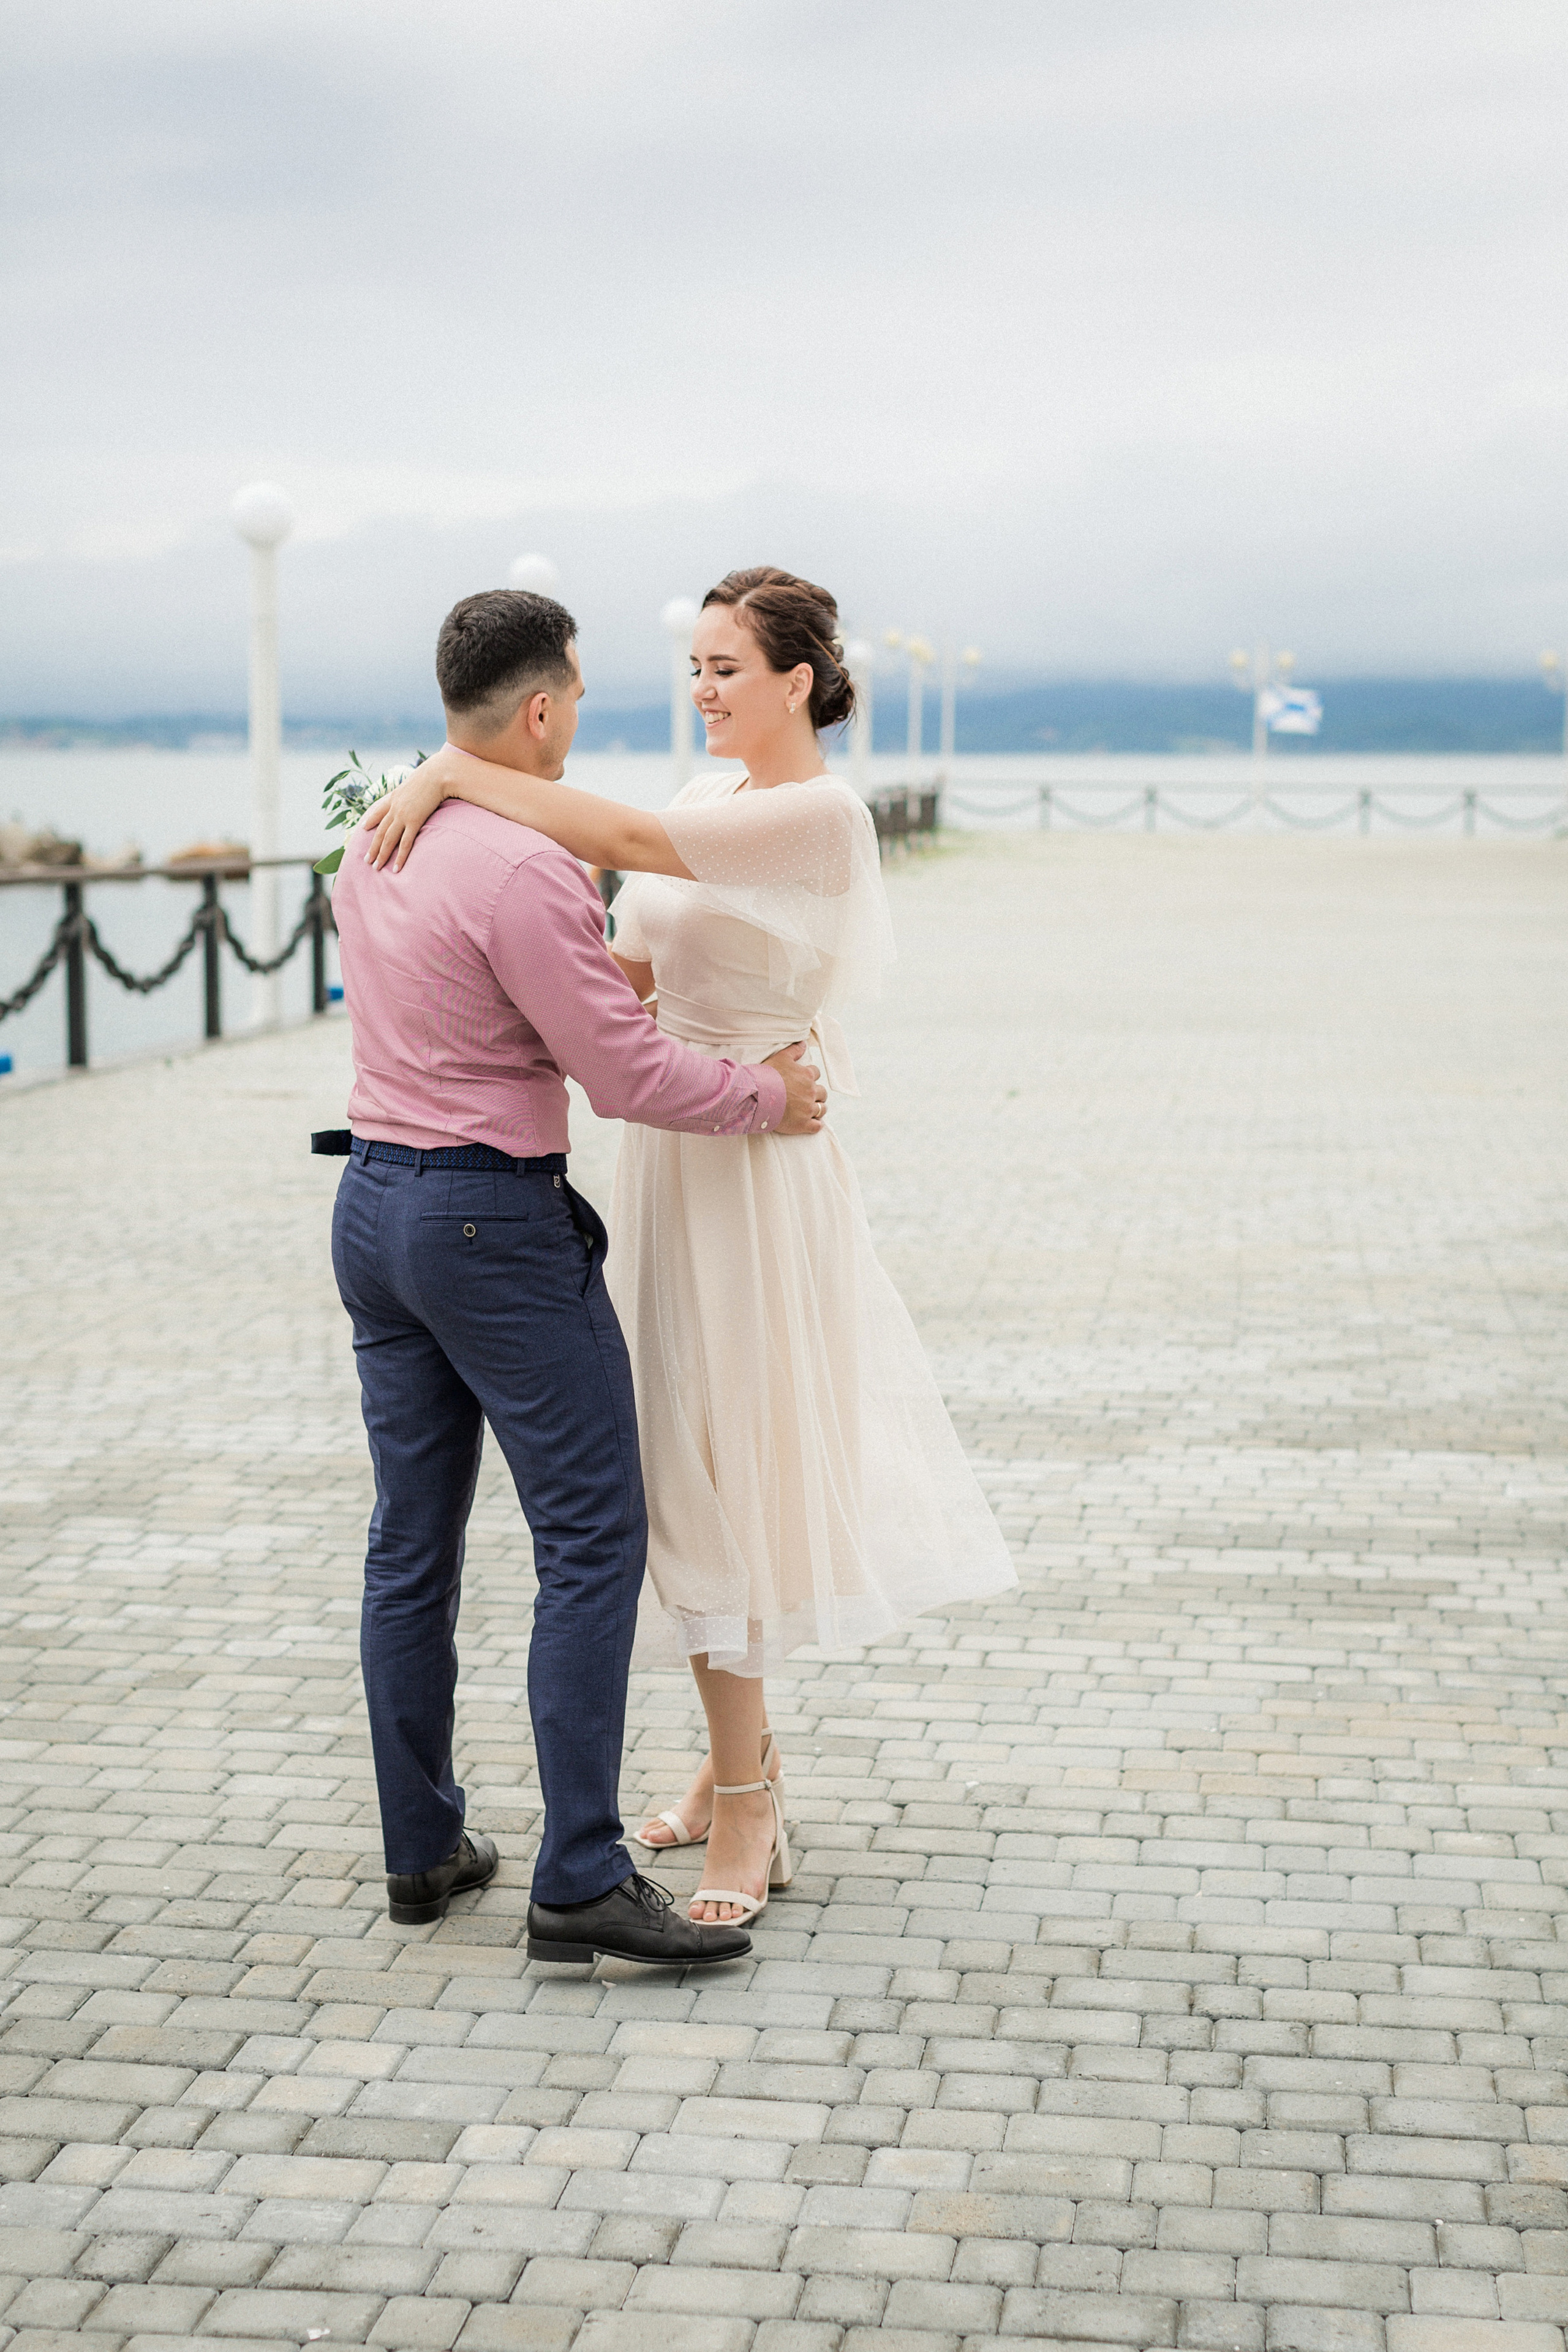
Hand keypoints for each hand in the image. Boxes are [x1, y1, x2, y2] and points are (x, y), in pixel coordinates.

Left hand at [361, 751, 460, 870]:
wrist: (438, 773)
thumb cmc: (432, 775)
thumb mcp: (415, 781)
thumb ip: (411, 789)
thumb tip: (415, 790)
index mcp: (394, 797)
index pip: (378, 811)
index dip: (370, 819)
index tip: (363, 828)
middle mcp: (395, 808)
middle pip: (380, 831)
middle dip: (373, 847)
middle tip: (367, 860)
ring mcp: (403, 815)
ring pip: (388, 839)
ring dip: (381, 855)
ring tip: (376, 867)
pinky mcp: (414, 821)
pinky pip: (405, 843)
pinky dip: (400, 857)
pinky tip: (396, 868)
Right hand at [766, 1042, 826, 1135]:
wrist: (756, 1096)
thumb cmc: (767, 1075)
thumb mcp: (780, 1057)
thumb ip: (794, 1050)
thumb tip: (804, 1043)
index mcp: (807, 1075)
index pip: (816, 1074)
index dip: (809, 1077)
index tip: (802, 1081)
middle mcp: (811, 1091)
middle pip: (822, 1093)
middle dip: (816, 1094)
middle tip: (806, 1097)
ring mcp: (808, 1109)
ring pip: (822, 1109)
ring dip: (818, 1109)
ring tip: (809, 1110)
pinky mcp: (803, 1124)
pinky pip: (817, 1126)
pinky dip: (815, 1125)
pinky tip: (810, 1124)